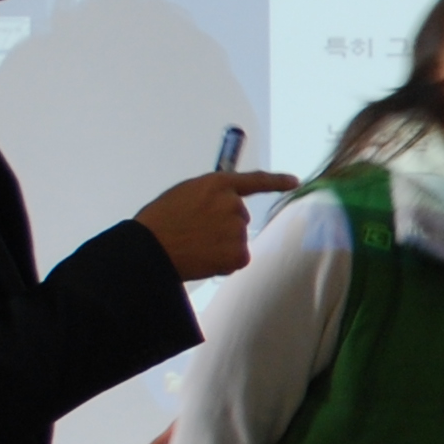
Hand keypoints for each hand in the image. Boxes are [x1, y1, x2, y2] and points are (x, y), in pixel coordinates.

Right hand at [136, 170, 295, 280]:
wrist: (149, 249)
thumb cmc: (159, 222)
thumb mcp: (184, 195)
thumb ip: (209, 196)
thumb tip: (224, 204)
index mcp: (217, 184)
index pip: (255, 180)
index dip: (277, 181)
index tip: (295, 181)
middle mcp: (233, 204)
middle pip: (240, 217)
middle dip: (223, 226)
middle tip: (195, 233)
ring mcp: (237, 229)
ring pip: (237, 239)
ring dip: (221, 245)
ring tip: (194, 247)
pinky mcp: (239, 252)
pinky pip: (237, 258)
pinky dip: (224, 262)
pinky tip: (203, 260)